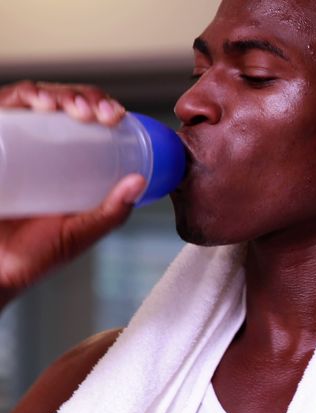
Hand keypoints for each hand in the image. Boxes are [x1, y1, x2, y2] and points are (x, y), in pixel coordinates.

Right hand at [0, 81, 141, 309]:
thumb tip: (140, 181)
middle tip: (102, 115)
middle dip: (86, 97)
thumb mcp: (81, 232)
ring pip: (34, 98)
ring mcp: (11, 141)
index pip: (84, 118)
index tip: (117, 117)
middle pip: (62, 102)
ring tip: (76, 111)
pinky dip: (22, 96)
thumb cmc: (33, 255)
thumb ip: (111, 212)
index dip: (102, 107)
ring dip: (58, 93)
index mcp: (63, 159)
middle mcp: (35, 144)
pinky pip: (3, 108)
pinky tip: (40, 104)